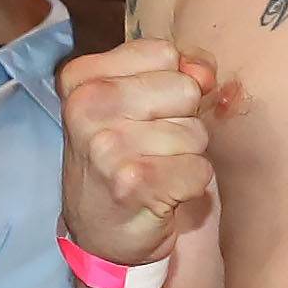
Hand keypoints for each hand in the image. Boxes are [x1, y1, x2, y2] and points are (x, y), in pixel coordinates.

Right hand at [60, 38, 216, 266]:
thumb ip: (172, 72)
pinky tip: (161, 193)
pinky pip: (200, 169)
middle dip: (182, 120)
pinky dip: (190, 185)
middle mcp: (88, 106)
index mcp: (82, 78)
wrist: (98, 235)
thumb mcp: (131, 103)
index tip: (149, 111)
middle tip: (150, 146)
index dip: (173, 82)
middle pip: (185, 89)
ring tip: (154, 171)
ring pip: (196, 132)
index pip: (165, 53)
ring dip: (185, 156)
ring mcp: (109, 146)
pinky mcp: (135, 184)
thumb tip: (205, 74)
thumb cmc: (119, 160)